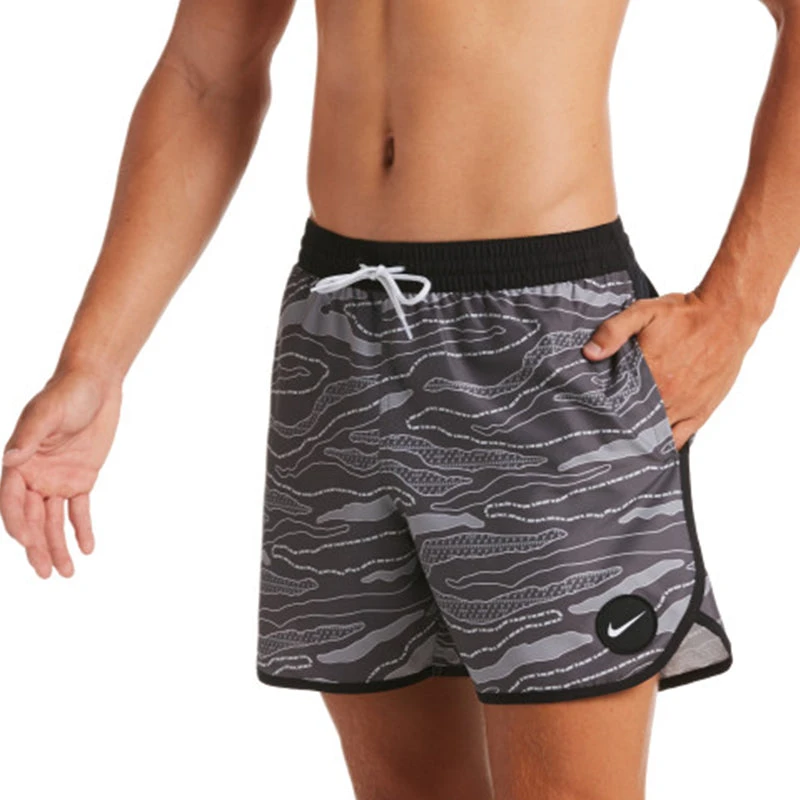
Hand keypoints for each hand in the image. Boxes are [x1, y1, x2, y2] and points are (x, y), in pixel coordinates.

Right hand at [0, 367, 121, 577]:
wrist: (95, 384)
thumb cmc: (67, 393)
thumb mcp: (48, 412)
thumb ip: (30, 437)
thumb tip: (10, 458)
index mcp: (18, 462)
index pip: (12, 500)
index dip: (18, 523)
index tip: (28, 544)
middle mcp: (33, 475)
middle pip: (32, 518)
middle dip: (38, 547)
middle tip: (46, 573)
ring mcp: (56, 479)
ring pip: (54, 520)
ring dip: (58, 546)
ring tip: (66, 573)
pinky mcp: (81, 479)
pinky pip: (79, 510)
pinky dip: (82, 529)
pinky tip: (86, 549)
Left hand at [581, 290, 755, 449]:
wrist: (727, 317)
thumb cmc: (686, 315)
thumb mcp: (644, 312)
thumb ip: (614, 331)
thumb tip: (590, 352)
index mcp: (649, 373)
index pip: (615, 403)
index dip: (599, 411)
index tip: (587, 416)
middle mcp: (666, 395)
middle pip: (632, 423)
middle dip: (615, 428)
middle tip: (599, 434)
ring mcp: (684, 406)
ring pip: (654, 435)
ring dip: (637, 440)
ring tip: (619, 445)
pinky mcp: (701, 412)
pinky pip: (680, 439)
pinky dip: (664, 446)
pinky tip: (649, 449)